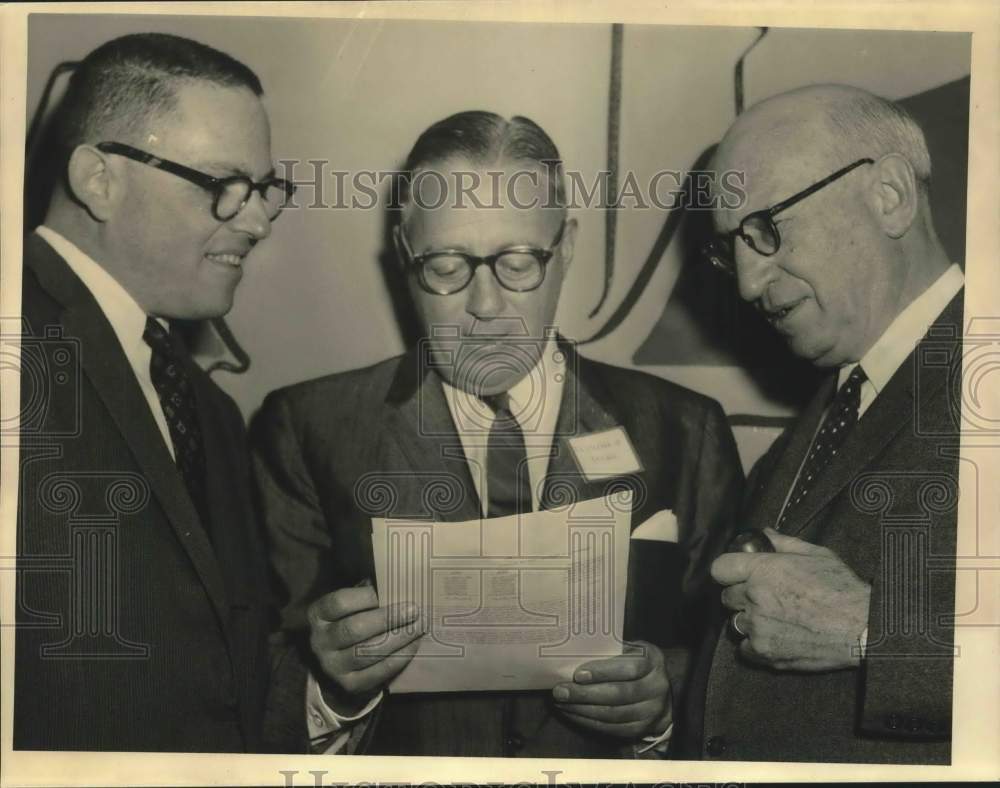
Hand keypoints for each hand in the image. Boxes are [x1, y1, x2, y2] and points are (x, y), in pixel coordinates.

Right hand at [308, 585, 425, 714]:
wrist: (340, 664)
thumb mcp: (350, 606)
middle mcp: (320, 642)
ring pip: (369, 651)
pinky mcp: (350, 685)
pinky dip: (400, 656)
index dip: (366, 596)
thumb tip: (392, 581)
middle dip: (388, 618)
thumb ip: (365, 594)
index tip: (390, 591)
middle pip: (355, 628)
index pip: (339, 603)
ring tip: (419, 626)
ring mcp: (333, 666)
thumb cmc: (350, 622)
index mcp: (318, 616)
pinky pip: (379, 671)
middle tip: (414, 610)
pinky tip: (414, 644)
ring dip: (399, 638)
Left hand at [551, 641, 671, 738]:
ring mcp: (650, 711)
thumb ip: (611, 651)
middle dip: (585, 694)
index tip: (578, 675)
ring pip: (613, 714)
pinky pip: (612, 728)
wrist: (660, 692)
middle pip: (619, 694)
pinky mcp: (641, 729)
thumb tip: (576, 654)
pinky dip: (589, 722)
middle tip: (561, 691)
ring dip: (583, 710)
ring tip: (561, 703)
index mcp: (652, 662)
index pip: (629, 668)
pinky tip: (573, 714)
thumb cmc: (637, 663)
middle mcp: (656, 687)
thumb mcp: (630, 650)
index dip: (603, 672)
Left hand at [712, 528, 870, 670]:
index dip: (728, 571)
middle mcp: (754, 597)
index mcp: (762, 570)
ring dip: (749, 621)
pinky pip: (745, 648)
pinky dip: (756, 644)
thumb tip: (766, 533)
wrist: (862, 628)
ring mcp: (758, 626)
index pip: (719, 568)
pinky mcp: (765, 651)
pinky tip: (776, 638)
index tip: (737, 575)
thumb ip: (785, 543)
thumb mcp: (816, 555)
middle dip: (742, 597)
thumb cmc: (842, 589)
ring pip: (736, 623)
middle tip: (765, 599)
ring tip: (773, 620)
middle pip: (727, 597)